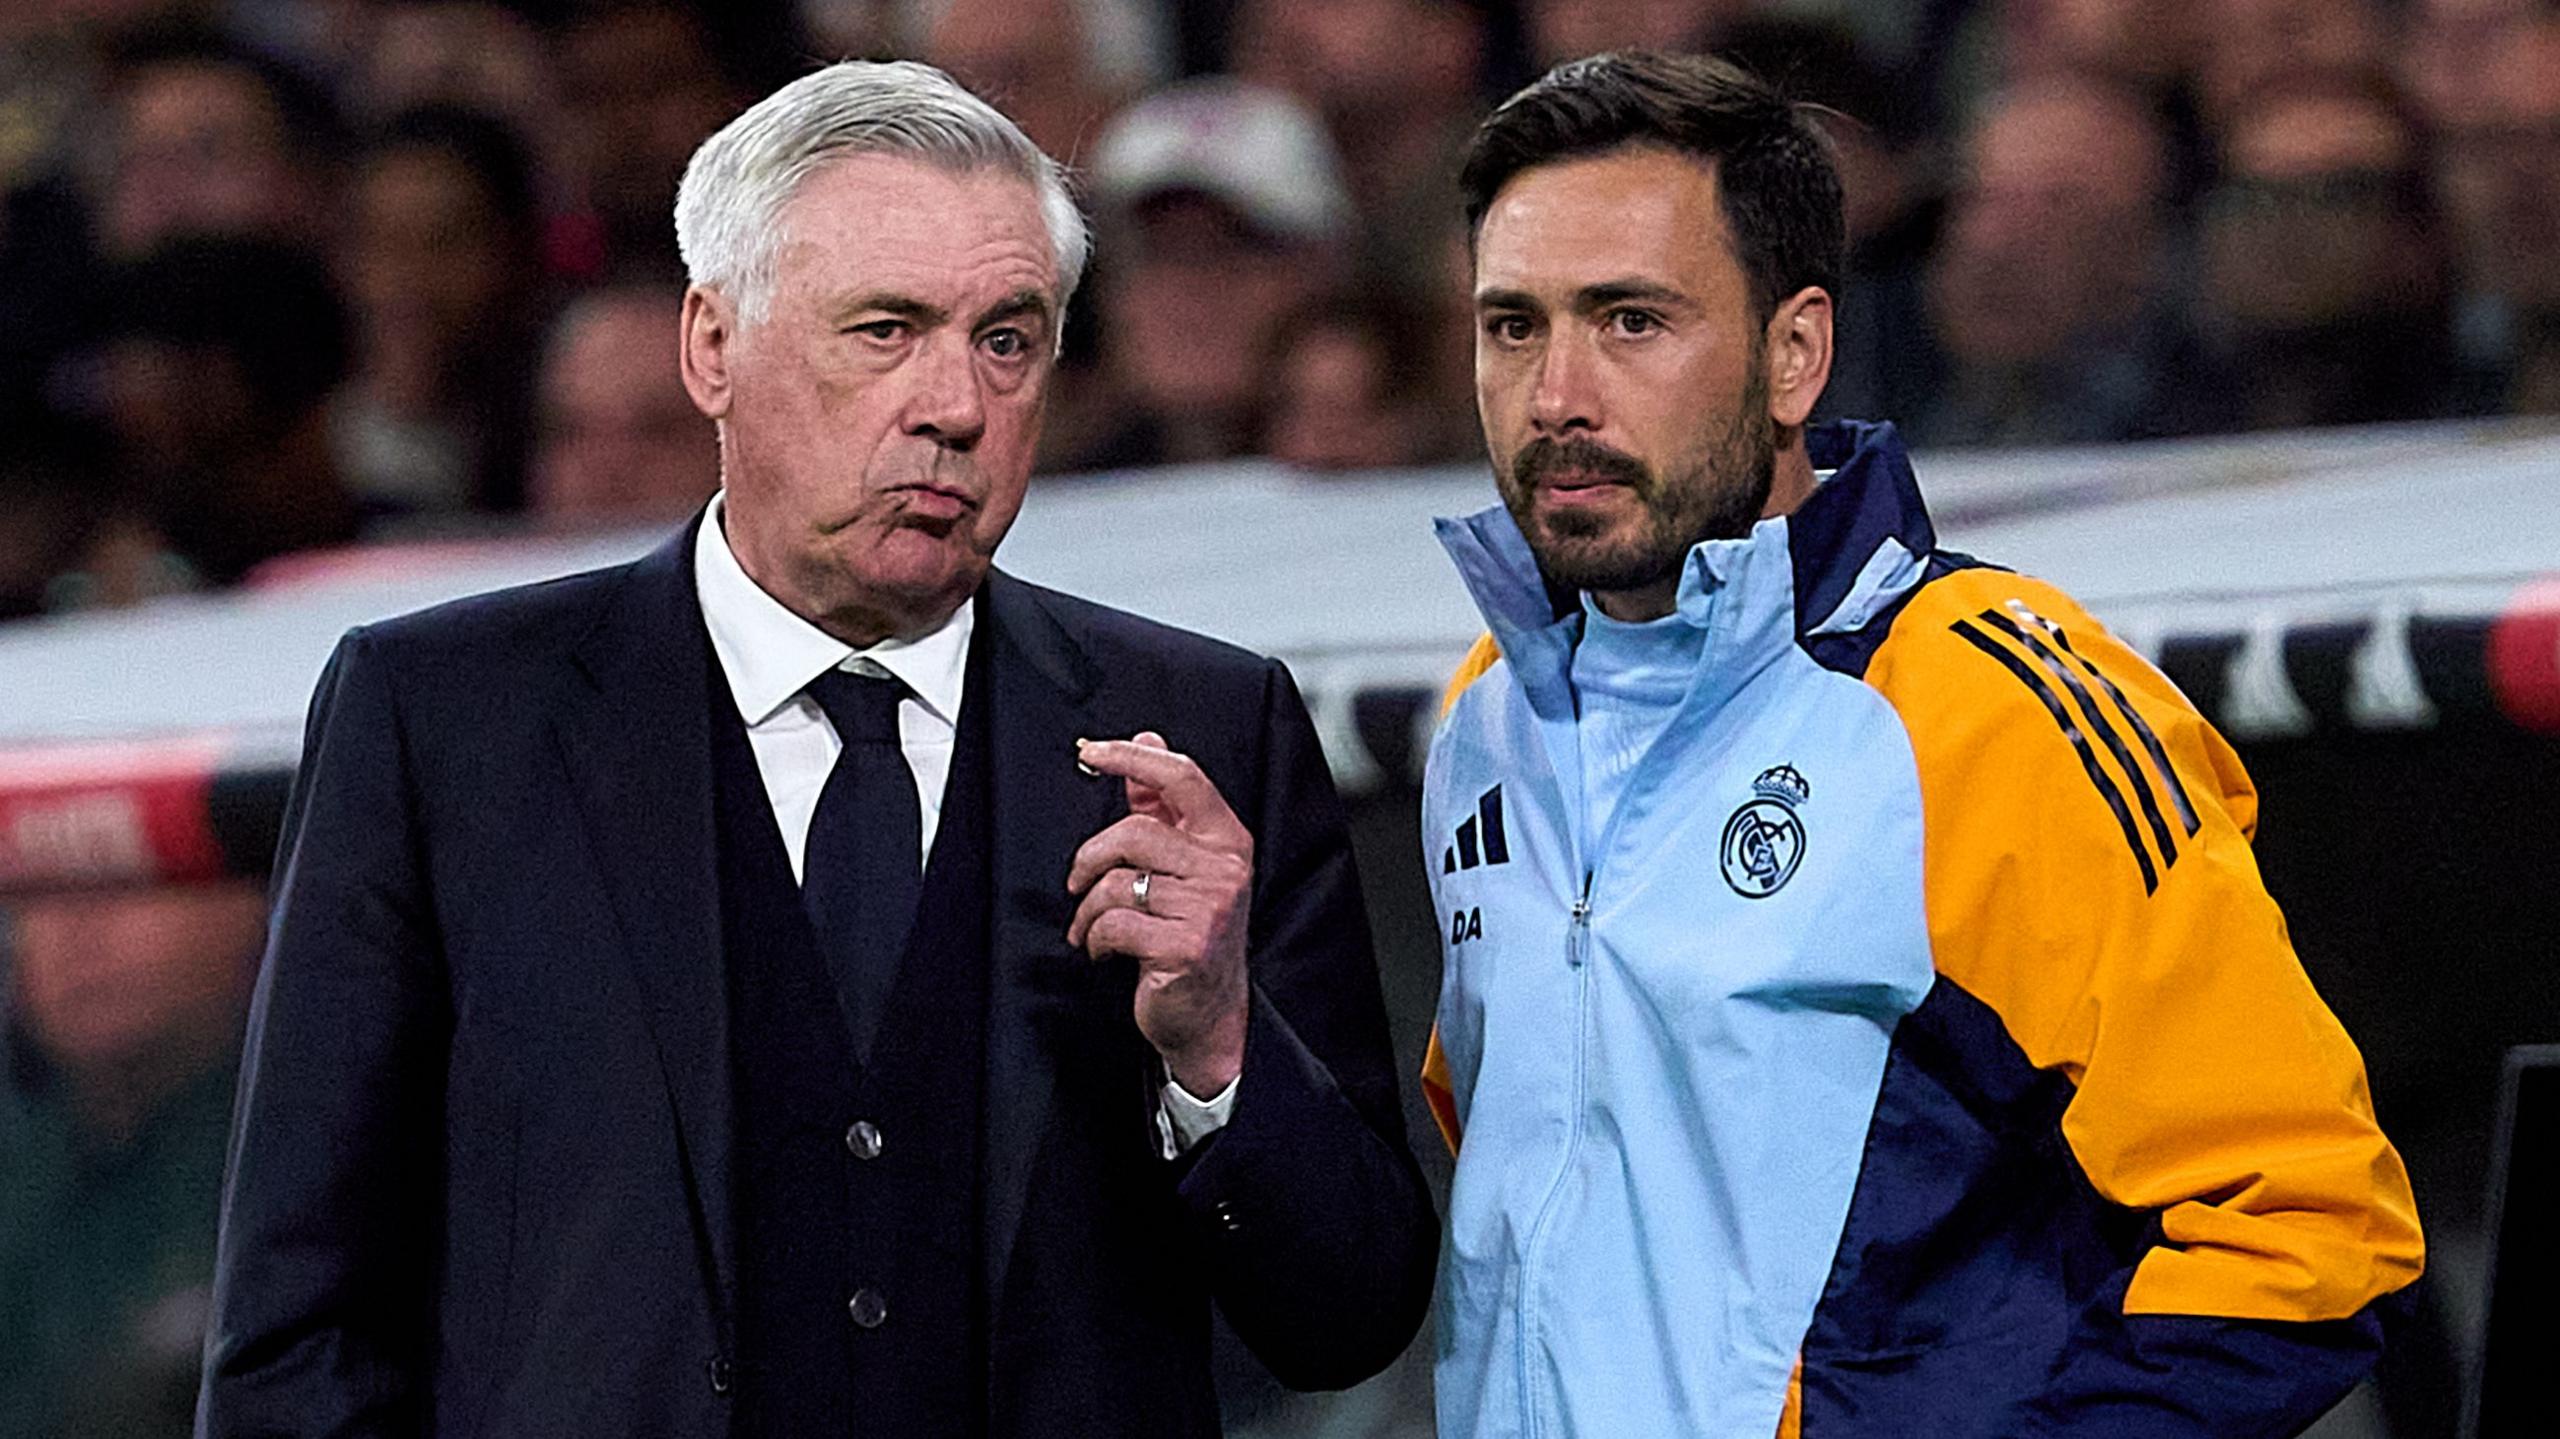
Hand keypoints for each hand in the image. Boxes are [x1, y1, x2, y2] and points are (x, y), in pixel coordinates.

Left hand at [1067, 732, 1251, 1097]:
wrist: (1211, 1015)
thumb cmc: (1191, 935)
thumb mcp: (1183, 866)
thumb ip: (1162, 804)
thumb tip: (1147, 740)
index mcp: (1226, 840)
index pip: (1181, 778)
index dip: (1134, 757)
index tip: (1093, 751)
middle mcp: (1224, 869)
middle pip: (1135, 832)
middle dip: (1090, 859)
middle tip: (1076, 883)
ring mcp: (1209, 908)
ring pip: (1118, 882)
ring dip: (1087, 909)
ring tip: (1089, 927)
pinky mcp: (1185, 946)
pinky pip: (1115, 923)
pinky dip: (1094, 938)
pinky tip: (1103, 950)